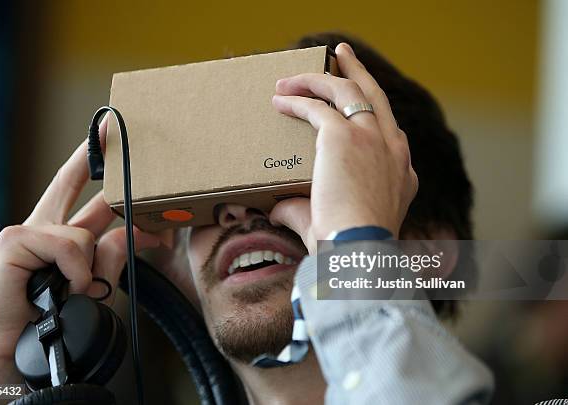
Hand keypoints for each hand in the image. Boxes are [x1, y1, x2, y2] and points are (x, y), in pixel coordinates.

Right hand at [0, 117, 166, 385]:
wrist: (19, 353)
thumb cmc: (57, 321)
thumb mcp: (96, 283)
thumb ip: (115, 253)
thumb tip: (139, 228)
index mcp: (62, 235)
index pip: (82, 192)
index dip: (95, 163)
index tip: (110, 134)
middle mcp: (44, 227)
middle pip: (69, 181)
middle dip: (92, 155)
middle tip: (112, 125)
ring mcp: (26, 232)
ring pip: (84, 231)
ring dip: (92, 267)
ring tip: (78, 292)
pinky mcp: (13, 242)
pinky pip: (68, 245)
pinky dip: (76, 271)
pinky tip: (66, 287)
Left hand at [269, 43, 417, 252]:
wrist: (357, 251)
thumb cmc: (348, 247)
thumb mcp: (340, 224)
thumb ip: (305, 210)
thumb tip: (278, 210)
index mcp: (402, 170)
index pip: (388, 129)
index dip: (369, 112)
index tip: (354, 103)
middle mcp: (393, 147)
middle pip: (375, 95)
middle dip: (357, 71)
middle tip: (342, 55)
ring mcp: (371, 138)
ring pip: (346, 91)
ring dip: (317, 79)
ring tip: (292, 77)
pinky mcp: (343, 136)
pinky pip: (316, 106)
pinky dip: (296, 99)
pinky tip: (279, 99)